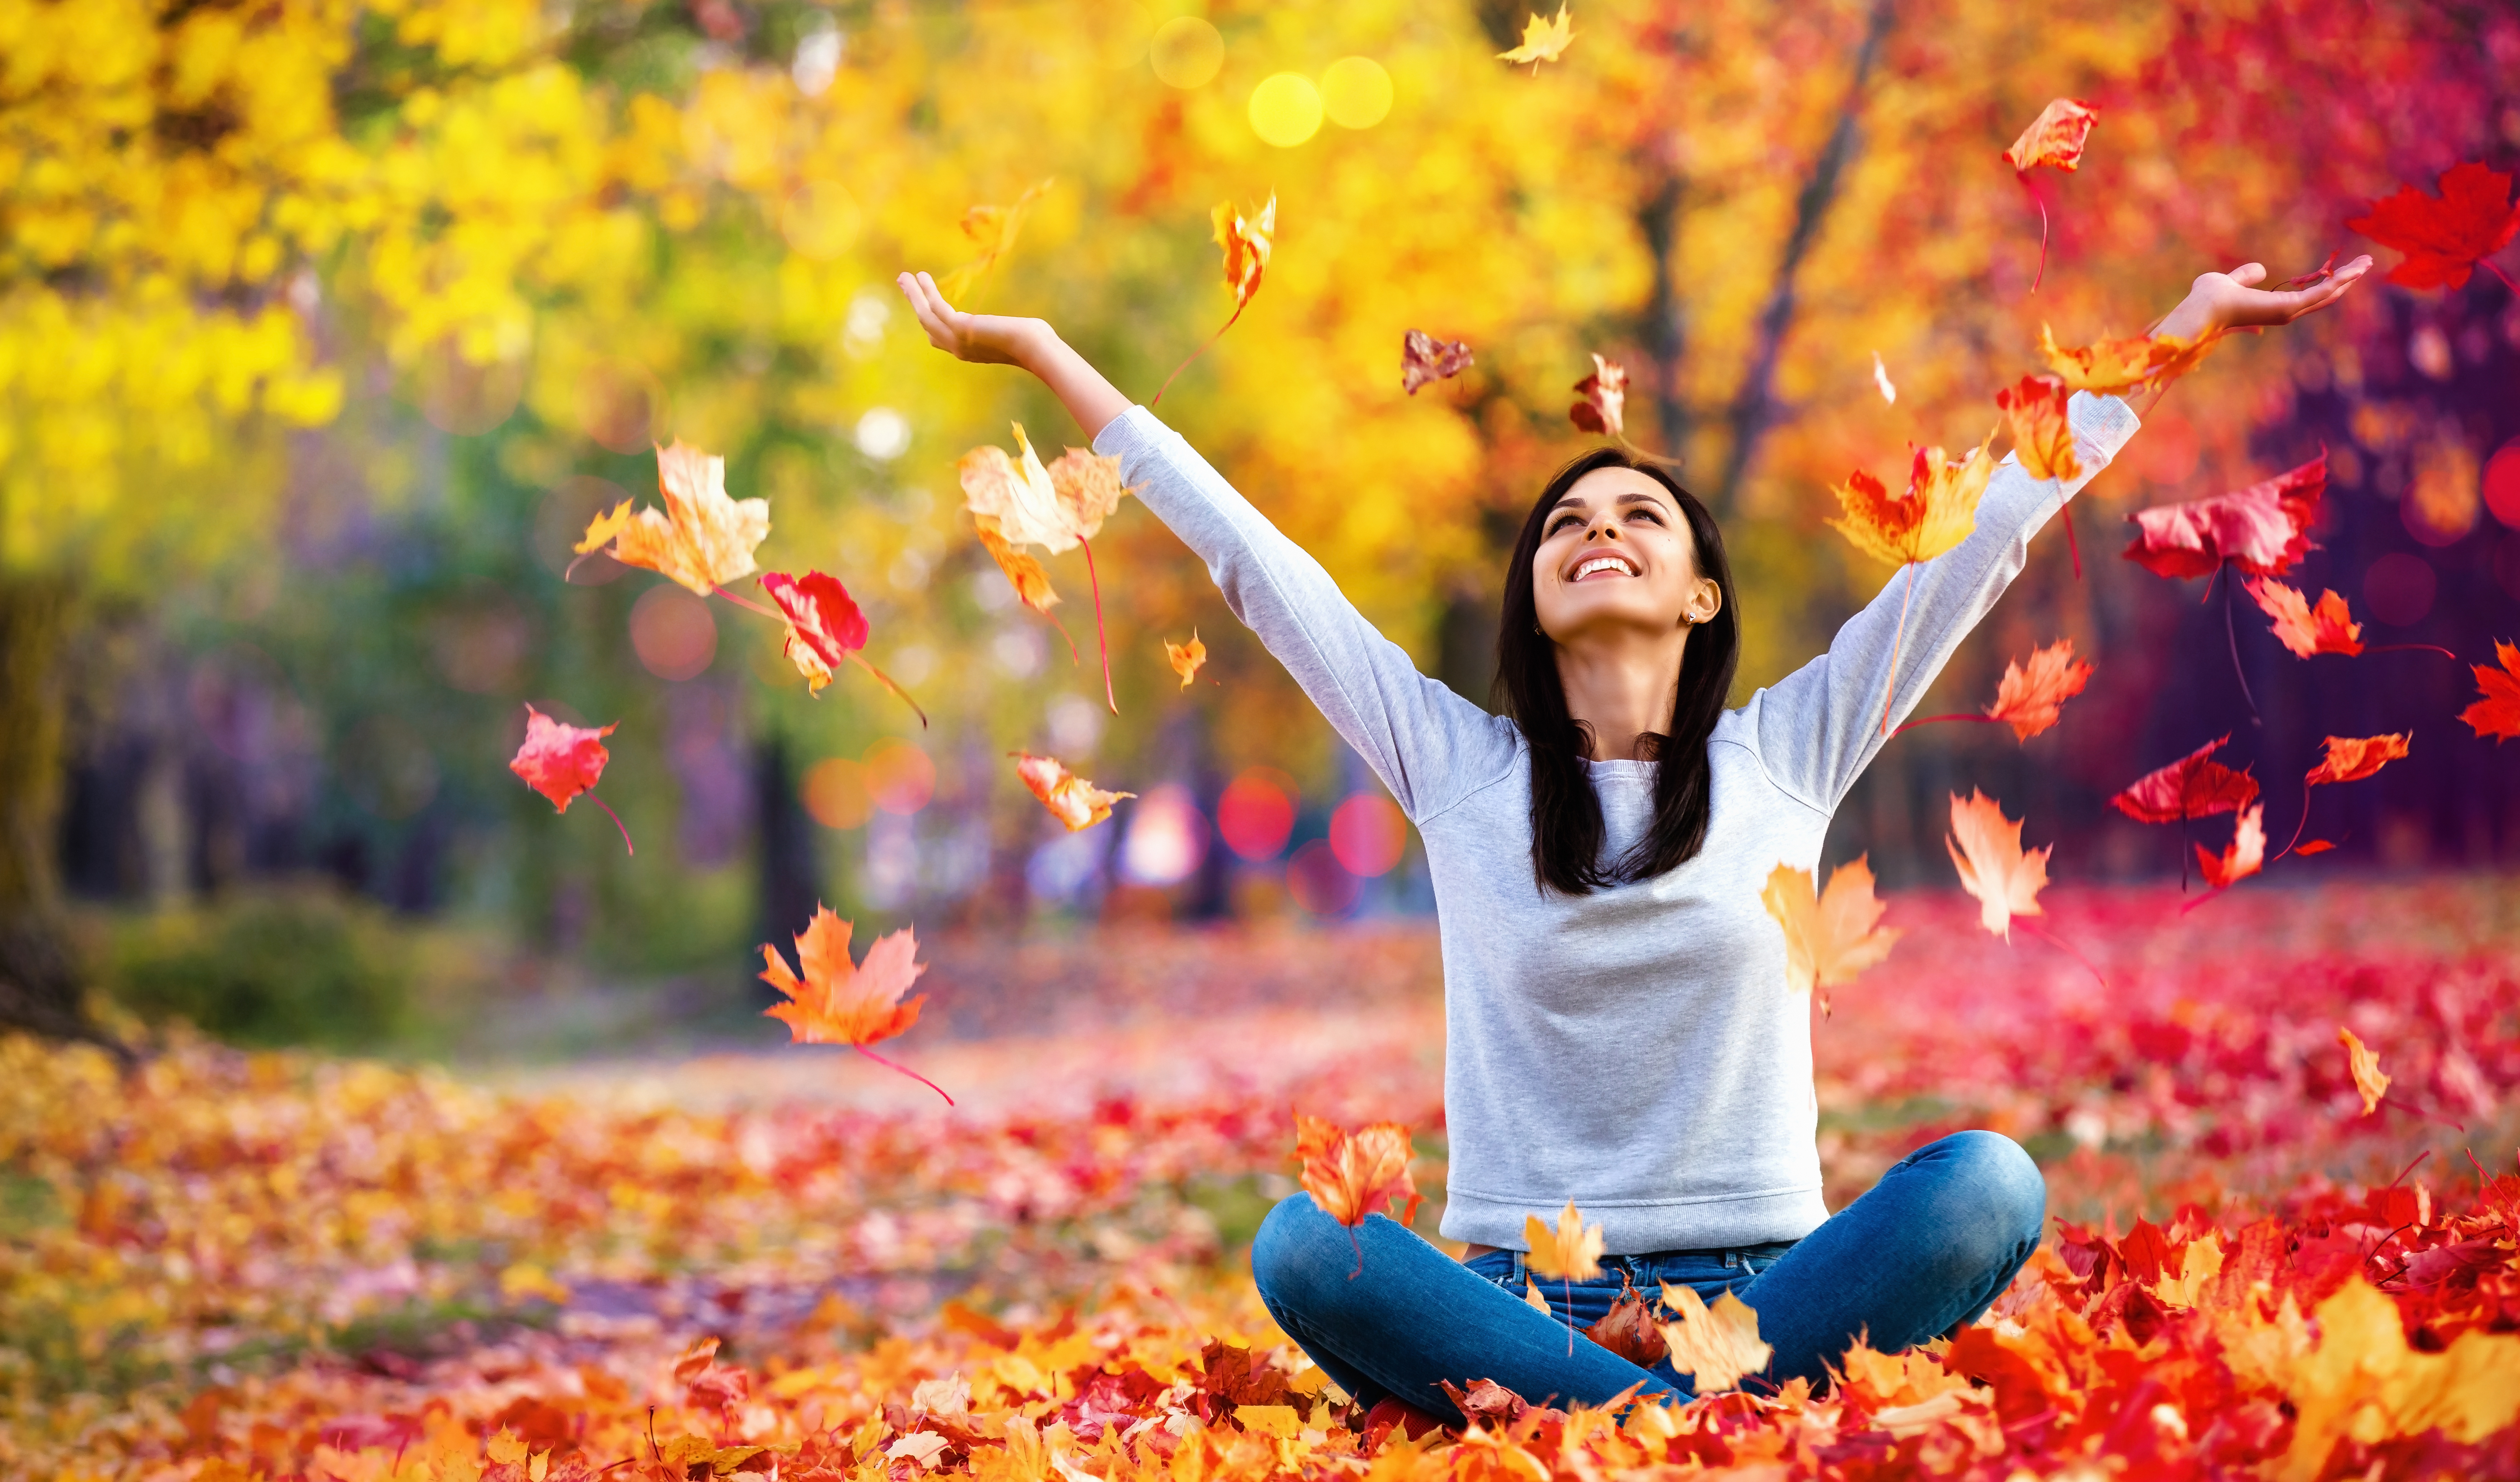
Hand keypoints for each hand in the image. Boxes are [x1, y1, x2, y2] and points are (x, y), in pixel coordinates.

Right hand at [897, 271, 1046, 366]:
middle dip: (915, 304)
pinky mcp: (959, 328)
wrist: (1035, 348)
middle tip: (905, 284)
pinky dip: (926, 291)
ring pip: (925, 316)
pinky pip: (935, 307)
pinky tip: (921, 277)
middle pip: (927, 325)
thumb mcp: (1013, 335)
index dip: (929, 320)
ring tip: (904, 277)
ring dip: (914, 295)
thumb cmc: (1033, 342)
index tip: (923, 304)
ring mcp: (957, 340)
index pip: (939, 338)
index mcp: (969, 352)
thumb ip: (1005, 331)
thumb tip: (1021, 326)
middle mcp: (958, 349)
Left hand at [2154, 255, 2372, 339]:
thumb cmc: (2208, 298)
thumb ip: (2245, 276)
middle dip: (2345, 280)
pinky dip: (2338, 281)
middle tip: (2365, 264)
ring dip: (2348, 278)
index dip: (2327, 282)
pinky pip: (2319, 293)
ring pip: (2327, 294)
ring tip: (2367, 262)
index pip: (2308, 296)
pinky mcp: (2288, 307)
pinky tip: (2353, 270)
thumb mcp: (2230, 280)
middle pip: (2324, 296)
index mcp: (2273, 307)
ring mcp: (2287, 311)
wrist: (2201, 308)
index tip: (2343, 269)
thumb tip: (2260, 270)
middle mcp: (2284, 312)